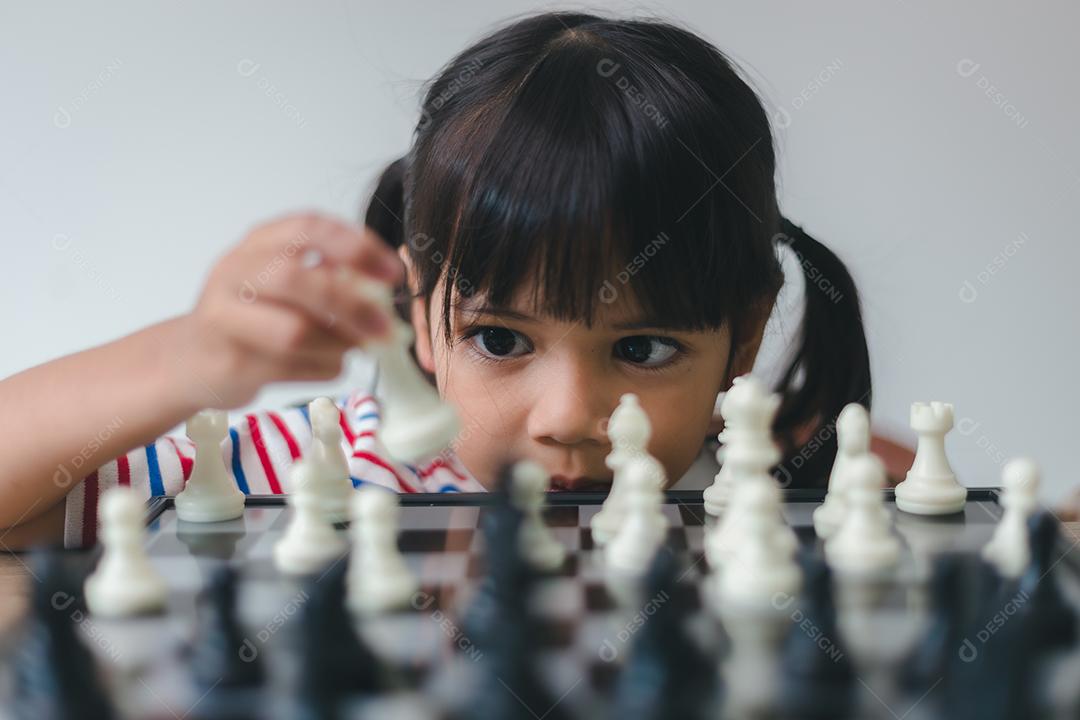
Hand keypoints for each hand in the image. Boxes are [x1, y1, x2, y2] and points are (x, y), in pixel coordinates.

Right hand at [168, 212, 403, 408]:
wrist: (192, 359)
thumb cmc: (253, 316)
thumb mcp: (285, 281)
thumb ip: (329, 273)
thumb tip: (388, 282)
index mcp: (257, 243)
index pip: (309, 227)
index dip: (357, 248)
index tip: (394, 274)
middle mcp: (235, 272)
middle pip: (296, 280)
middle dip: (351, 305)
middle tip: (387, 327)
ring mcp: (224, 318)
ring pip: (294, 331)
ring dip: (340, 344)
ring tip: (359, 348)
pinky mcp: (229, 362)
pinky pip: (292, 368)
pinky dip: (324, 368)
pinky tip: (330, 364)